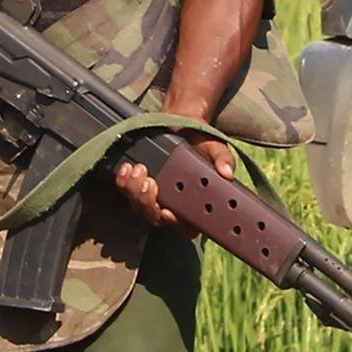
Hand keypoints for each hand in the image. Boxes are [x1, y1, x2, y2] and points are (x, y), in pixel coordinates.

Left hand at [115, 132, 233, 234]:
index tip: (168, 212)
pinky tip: (128, 167)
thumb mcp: (215, 147)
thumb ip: (222, 159)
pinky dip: (123, 181)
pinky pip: (125, 190)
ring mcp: (153, 195)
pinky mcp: (137, 183)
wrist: (182, 124)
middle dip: (148, 203)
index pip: (186, 226)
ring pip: (138, 206)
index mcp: (194, 203)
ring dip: (134, 191)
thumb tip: (227, 172)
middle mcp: (172, 203)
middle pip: (155, 218)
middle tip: (150, 182)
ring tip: (140, 169)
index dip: (176, 224)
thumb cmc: (201, 142)